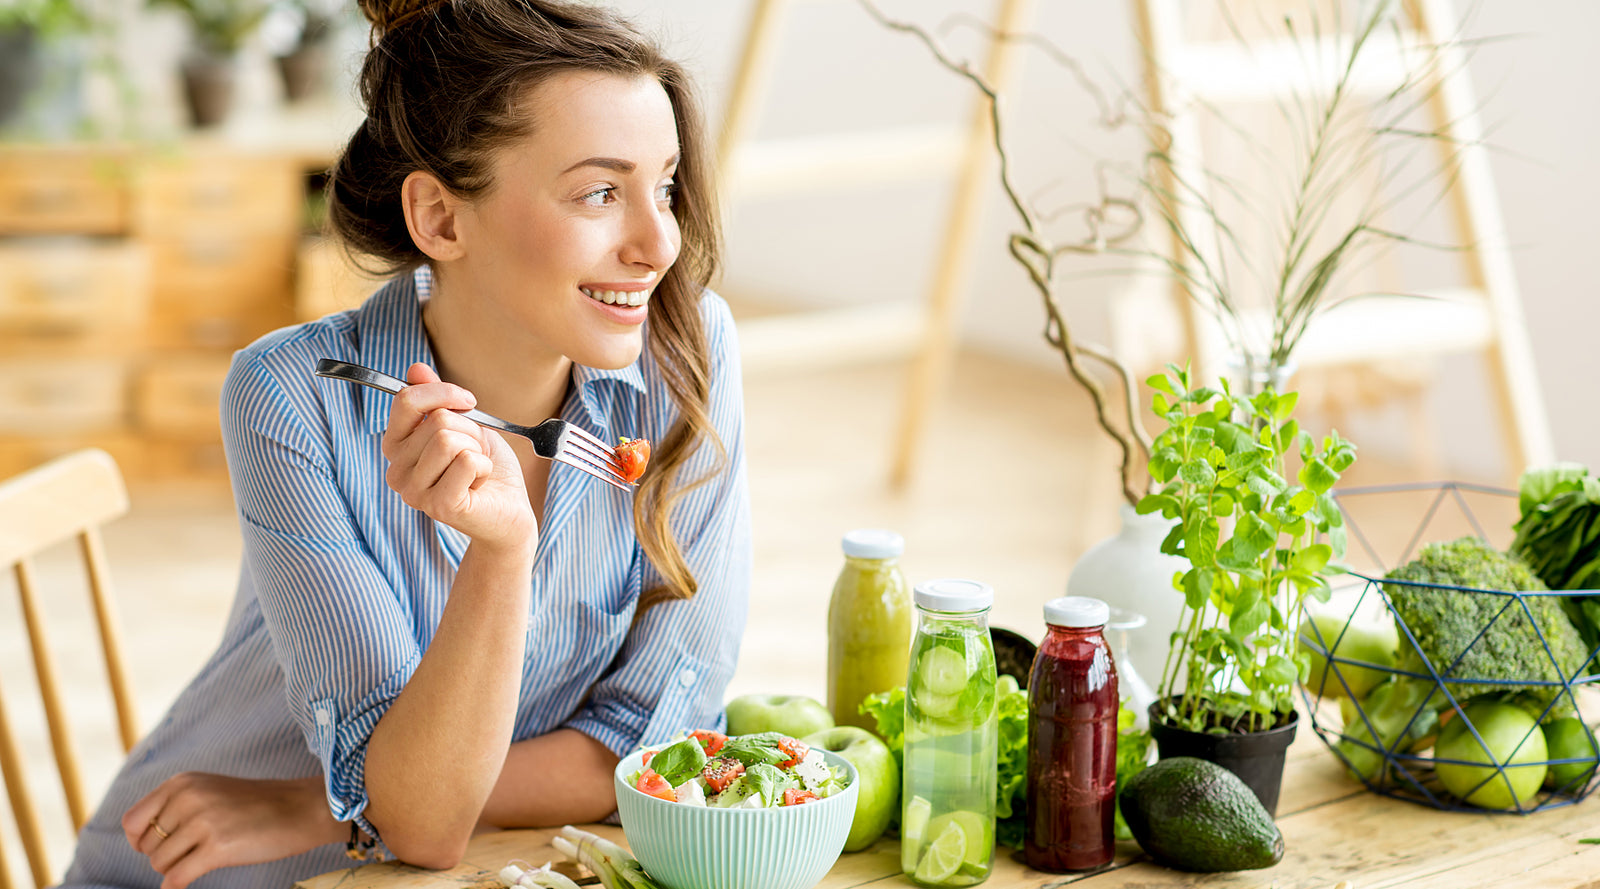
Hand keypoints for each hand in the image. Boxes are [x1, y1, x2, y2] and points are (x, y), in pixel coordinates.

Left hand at [121, 772, 343, 888]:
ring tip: (201, 860)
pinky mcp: (217, 848)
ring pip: (160, 863)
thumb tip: (135, 837)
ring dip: (176, 868)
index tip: (159, 846)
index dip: (139, 840)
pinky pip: (176, 877)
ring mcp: (203, 822)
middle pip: (146, 846)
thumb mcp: (210, 790)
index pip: (133, 821)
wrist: (301, 808)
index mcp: (182, 783)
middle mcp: (188, 798)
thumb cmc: (257, 804)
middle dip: (163, 855)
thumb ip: (175, 805)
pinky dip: (176, 886)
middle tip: (191, 852)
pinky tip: (184, 885)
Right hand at [381, 363, 535, 548]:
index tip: (469, 402)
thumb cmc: (485, 468)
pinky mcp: (439, 506)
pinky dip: (484, 467)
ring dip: (476, 449)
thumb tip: (416, 368)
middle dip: (470, 430)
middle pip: (436, 420)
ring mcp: (414, 492)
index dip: (443, 392)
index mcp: (396, 448)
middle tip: (475, 453)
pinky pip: (466, 461)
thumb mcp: (464, 424)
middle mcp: (396, 472)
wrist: (510, 511)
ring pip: (448, 439)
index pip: (406, 400)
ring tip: (476, 469)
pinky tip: (480, 484)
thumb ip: (436, 399)